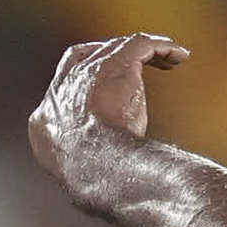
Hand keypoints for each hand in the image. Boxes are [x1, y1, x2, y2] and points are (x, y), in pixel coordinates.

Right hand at [30, 34, 187, 180]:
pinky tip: (179, 55)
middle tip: (136, 65)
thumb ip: (86, 170)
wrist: (94, 165)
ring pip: (116, 49)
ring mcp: (88, 72)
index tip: (104, 88)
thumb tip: (101, 182)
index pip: (60, 91)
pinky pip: (140, 45)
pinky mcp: (115, 64)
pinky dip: (161, 47)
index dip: (83, 82)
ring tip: (168, 59)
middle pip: (88, 58)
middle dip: (112, 58)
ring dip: (143, 52)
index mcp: (47, 117)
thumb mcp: (79, 177)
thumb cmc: (92, 180)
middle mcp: (63, 88)